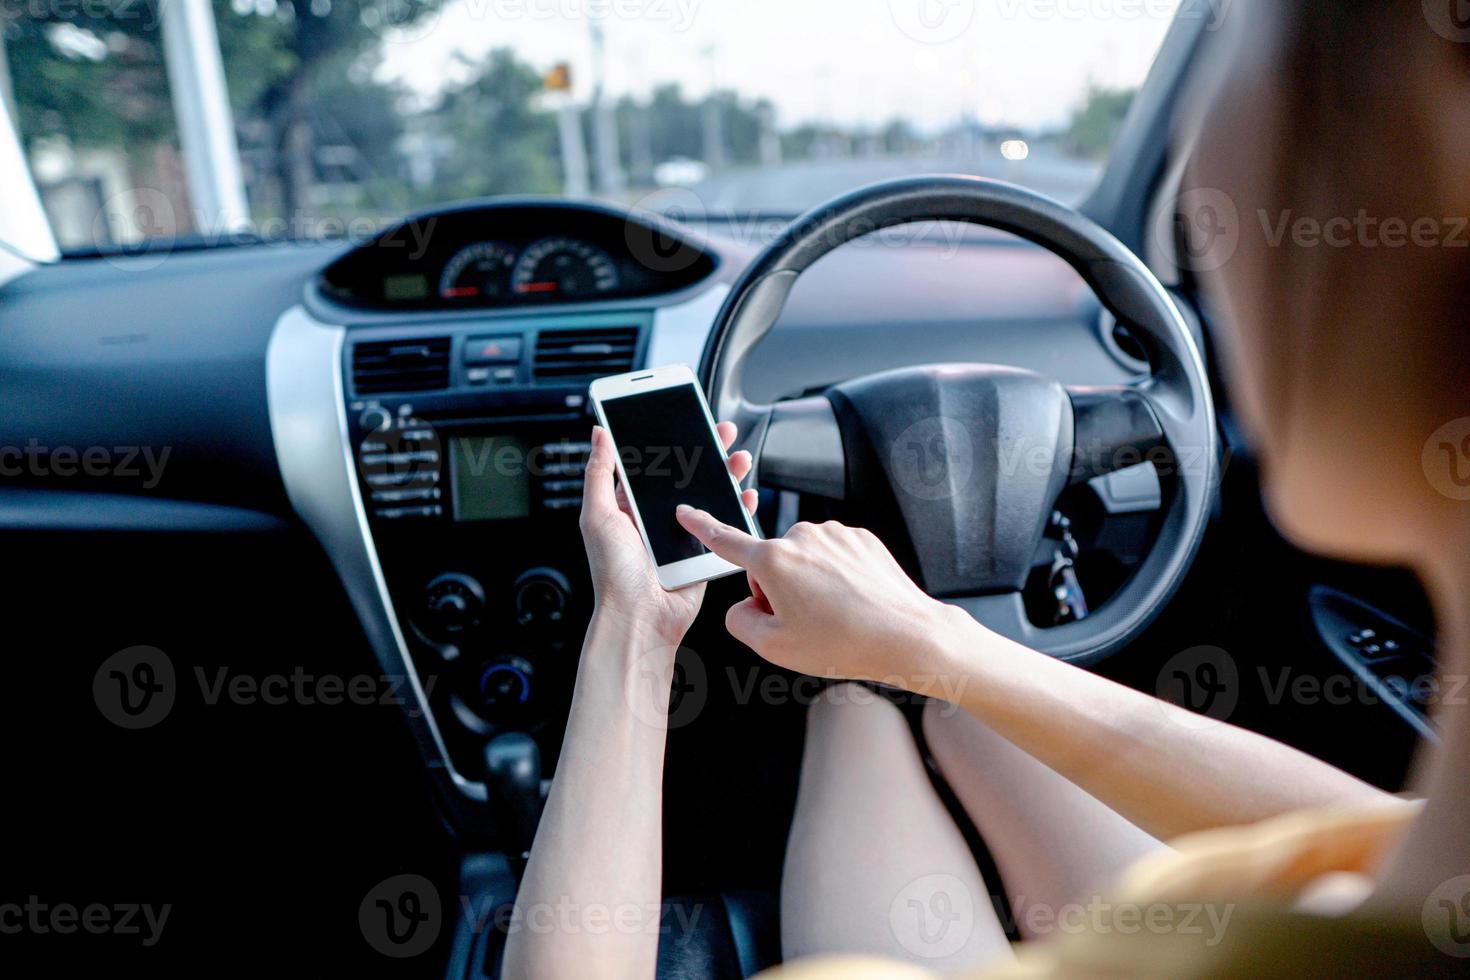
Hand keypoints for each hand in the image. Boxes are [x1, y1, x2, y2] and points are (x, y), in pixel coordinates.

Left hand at [580, 422, 757, 643]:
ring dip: (726, 474)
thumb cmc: (613, 574)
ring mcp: (682, 535)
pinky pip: (724, 525)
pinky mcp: (703, 552)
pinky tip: (746, 494)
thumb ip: (598, 474)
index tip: (685, 420)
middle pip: (686, 475)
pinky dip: (739, 508)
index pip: (653, 464)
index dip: (670, 441)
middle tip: (722, 431)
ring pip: (709, 496)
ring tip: (738, 457)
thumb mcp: (597, 516)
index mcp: (630, 507)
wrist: (640, 618)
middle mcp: (657, 518)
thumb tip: (599, 435)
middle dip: (706, 451)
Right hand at [673, 510, 964, 683]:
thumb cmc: (843, 644)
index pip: (726, 541)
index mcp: (773, 561)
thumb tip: (742, 607)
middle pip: (770, 563)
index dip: (701, 527)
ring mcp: (834, 533)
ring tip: (835, 616)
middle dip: (777, 589)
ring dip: (808, 583)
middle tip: (804, 623)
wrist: (907, 636)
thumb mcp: (775, 648)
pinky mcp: (860, 537)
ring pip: (804, 559)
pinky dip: (836, 576)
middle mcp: (802, 536)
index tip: (686, 512)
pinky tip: (852, 601)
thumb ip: (740, 623)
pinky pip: (833, 556)